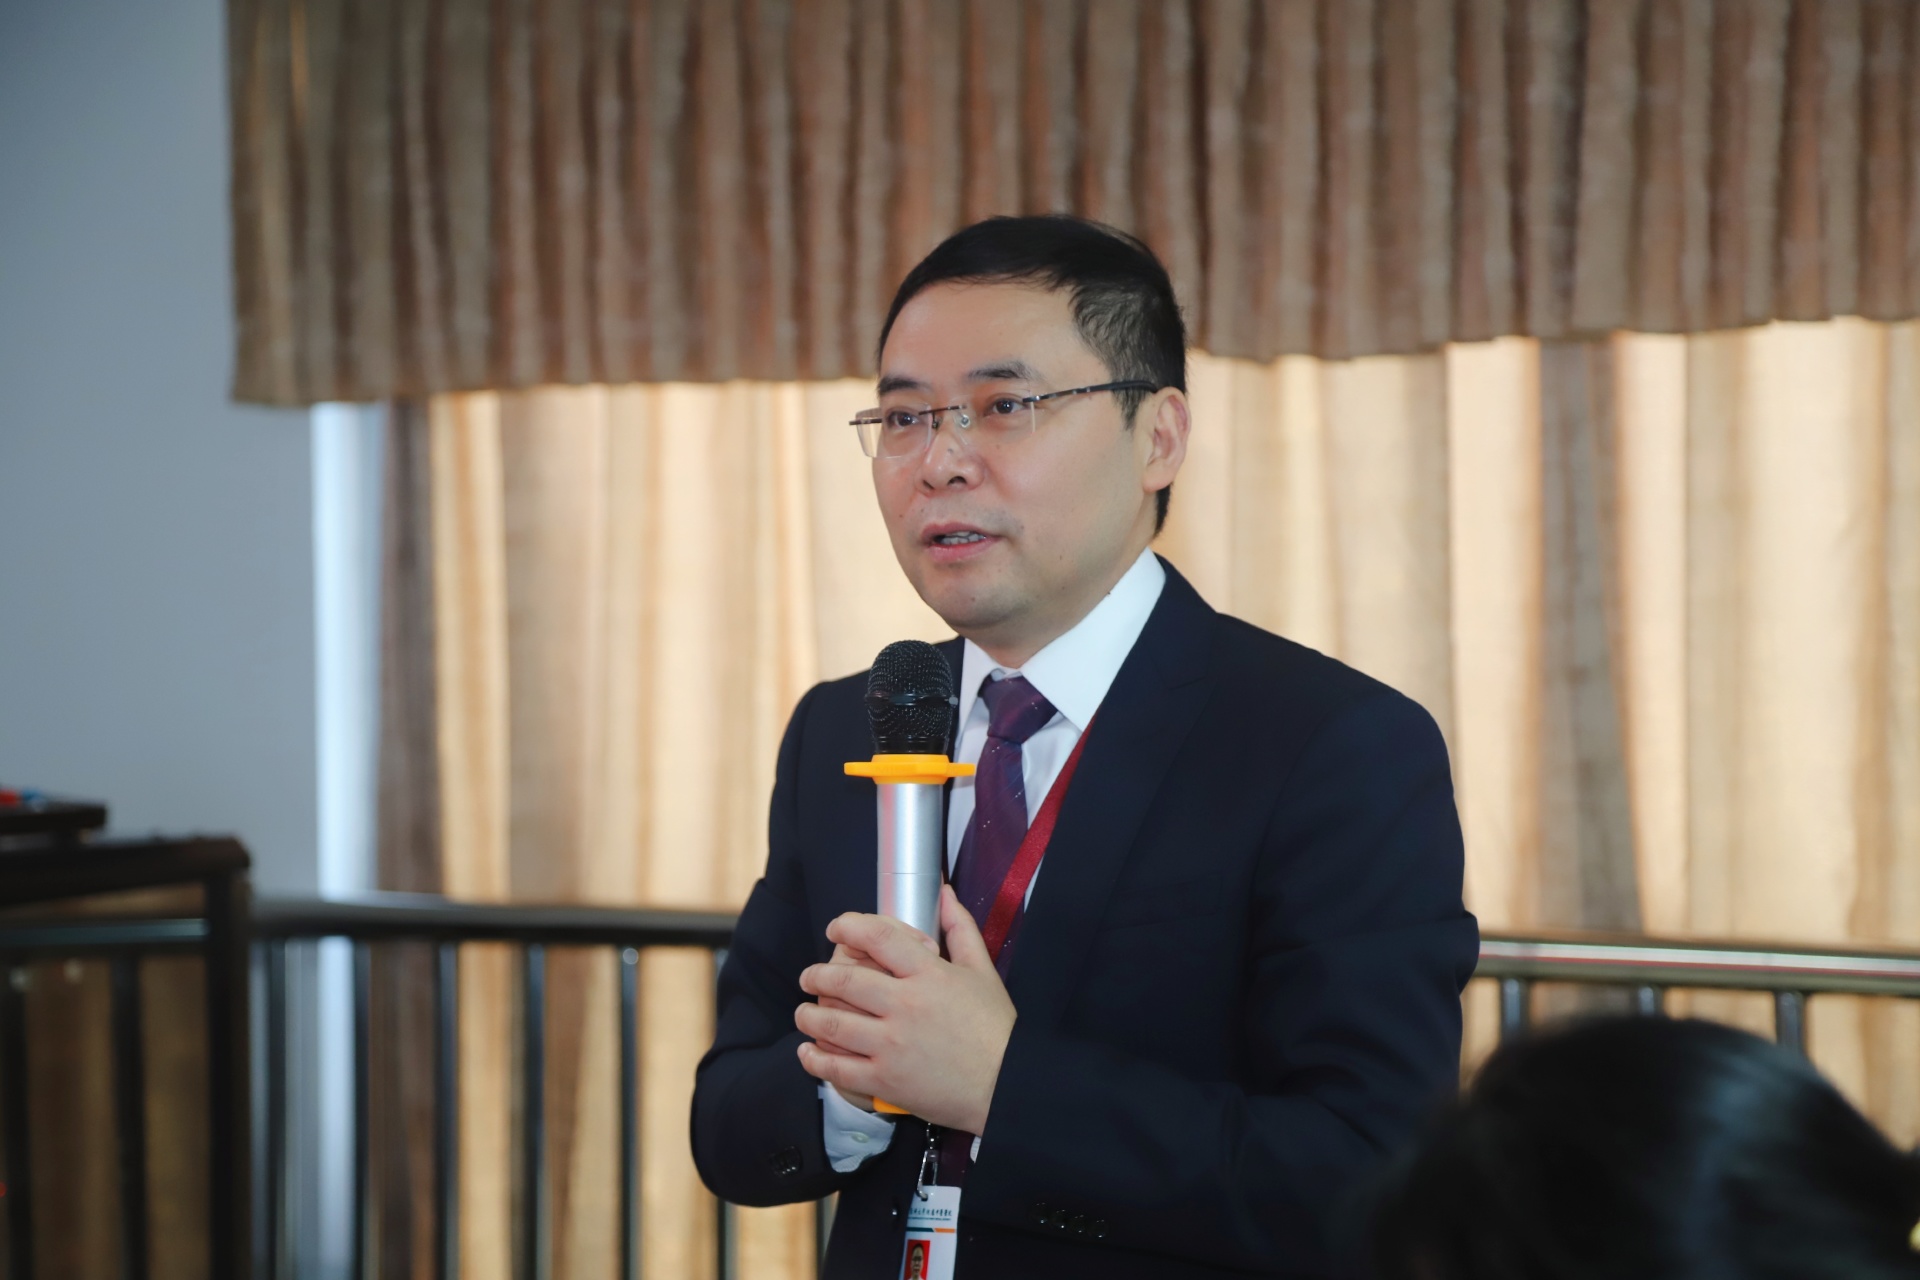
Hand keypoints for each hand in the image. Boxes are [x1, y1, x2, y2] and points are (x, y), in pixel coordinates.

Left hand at [795, 886, 1015, 1133]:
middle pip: (844, 981)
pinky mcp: (885, 1081)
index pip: (878, 937)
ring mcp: (891, 1045)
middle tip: (808, 977)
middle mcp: (904, 1006)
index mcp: (928, 975)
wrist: (1008, 1085)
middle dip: (816, 976)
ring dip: (809, 1016)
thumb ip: (960, 929)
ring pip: (833, 1025)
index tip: (836, 929)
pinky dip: (815, 1060)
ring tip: (803, 1013)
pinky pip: (838, 1069)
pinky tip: (809, 1052)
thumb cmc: (996, 1028)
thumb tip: (945, 893)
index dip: (849, 926)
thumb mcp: (983, 971)